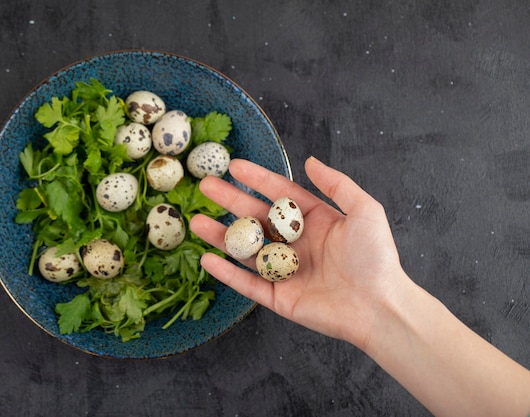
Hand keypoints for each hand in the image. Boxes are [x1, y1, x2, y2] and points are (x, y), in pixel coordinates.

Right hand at [190, 156, 407, 348]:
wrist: (379, 305)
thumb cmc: (376, 257)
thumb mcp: (364, 210)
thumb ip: (336, 184)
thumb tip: (310, 161)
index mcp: (315, 221)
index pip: (280, 194)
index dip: (257, 179)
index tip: (235, 166)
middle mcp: (296, 244)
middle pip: (256, 218)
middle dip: (230, 202)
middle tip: (206, 187)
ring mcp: (285, 270)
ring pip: (246, 250)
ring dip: (221, 236)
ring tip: (196, 221)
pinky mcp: (279, 297)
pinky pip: (247, 284)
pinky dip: (227, 273)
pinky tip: (207, 258)